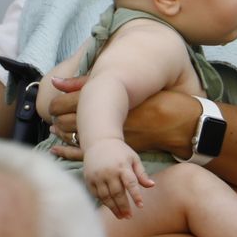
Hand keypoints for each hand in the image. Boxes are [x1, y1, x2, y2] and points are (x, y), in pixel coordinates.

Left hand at [49, 79, 200, 159]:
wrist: (182, 123)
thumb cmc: (158, 100)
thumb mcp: (129, 86)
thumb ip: (91, 82)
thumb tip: (58, 80)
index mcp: (109, 101)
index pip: (70, 103)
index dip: (59, 104)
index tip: (55, 104)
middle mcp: (107, 120)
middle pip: (70, 121)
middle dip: (59, 119)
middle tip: (54, 117)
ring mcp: (112, 138)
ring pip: (77, 138)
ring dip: (64, 134)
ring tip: (56, 131)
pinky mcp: (117, 151)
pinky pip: (88, 155)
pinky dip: (72, 151)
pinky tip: (61, 149)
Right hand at [84, 139, 154, 218]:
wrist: (99, 142)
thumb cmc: (120, 152)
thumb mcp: (133, 158)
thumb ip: (142, 173)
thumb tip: (152, 185)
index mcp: (122, 166)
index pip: (131, 183)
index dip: (136, 196)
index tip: (141, 206)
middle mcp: (109, 171)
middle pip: (117, 193)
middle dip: (124, 207)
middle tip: (129, 216)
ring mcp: (98, 176)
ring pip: (106, 197)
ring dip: (114, 208)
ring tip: (121, 216)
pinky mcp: (89, 179)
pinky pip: (96, 194)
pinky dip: (104, 202)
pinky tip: (110, 207)